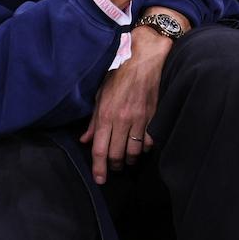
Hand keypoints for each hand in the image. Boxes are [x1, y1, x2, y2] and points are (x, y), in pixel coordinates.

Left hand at [80, 26, 170, 183]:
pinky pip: (149, 141)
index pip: (100, 150)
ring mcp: (139, 119)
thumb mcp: (100, 95)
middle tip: (113, 168)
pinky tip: (141, 146)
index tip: (99, 180)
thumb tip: (85, 140)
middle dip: (114, 166)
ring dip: (129, 159)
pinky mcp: (153, 116)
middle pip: (117, 155)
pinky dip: (145, 148)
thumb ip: (93, 121)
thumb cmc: (119, 74)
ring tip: (127, 159)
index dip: (99, 169)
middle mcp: (122, 120)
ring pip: (134, 152)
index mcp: (106, 115)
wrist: (144, 59)